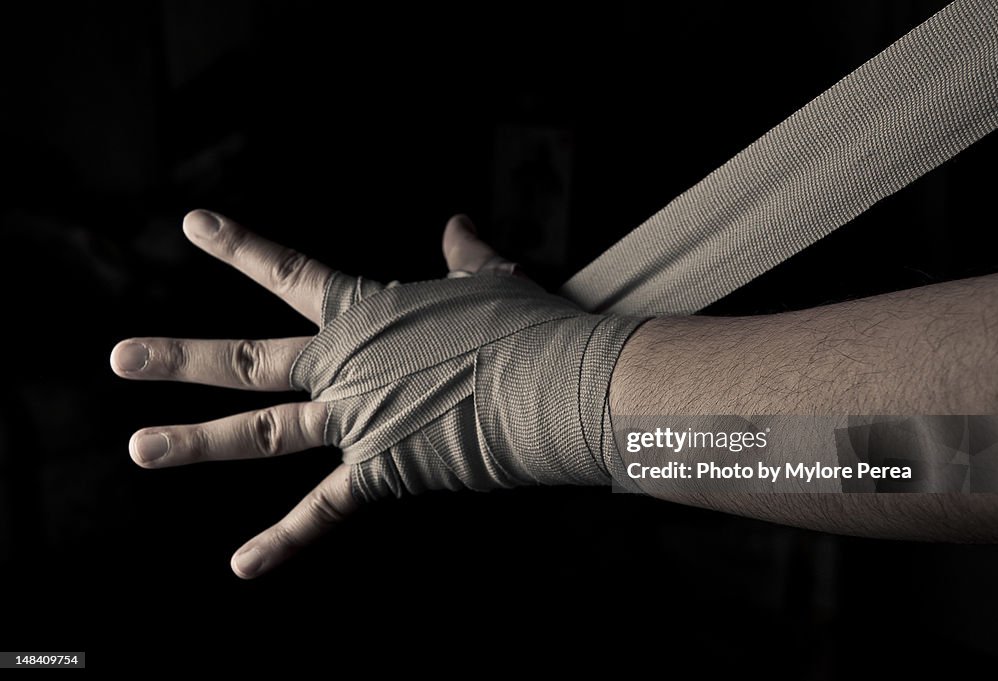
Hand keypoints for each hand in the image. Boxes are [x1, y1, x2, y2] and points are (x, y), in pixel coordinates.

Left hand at [110, 210, 513, 578]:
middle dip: (180, 359)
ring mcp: (354, 418)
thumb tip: (457, 223)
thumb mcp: (491, 280)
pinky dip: (284, 541)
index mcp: (366, 311)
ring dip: (197, 441)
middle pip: (250, 359)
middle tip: (120, 358)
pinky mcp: (379, 471)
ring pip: (263, 431)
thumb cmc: (525, 325)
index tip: (193, 224)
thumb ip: (462, 254)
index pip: (289, 271)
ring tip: (141, 447)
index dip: (239, 246)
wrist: (552, 383)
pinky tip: (241, 566)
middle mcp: (344, 364)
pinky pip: (323, 511)